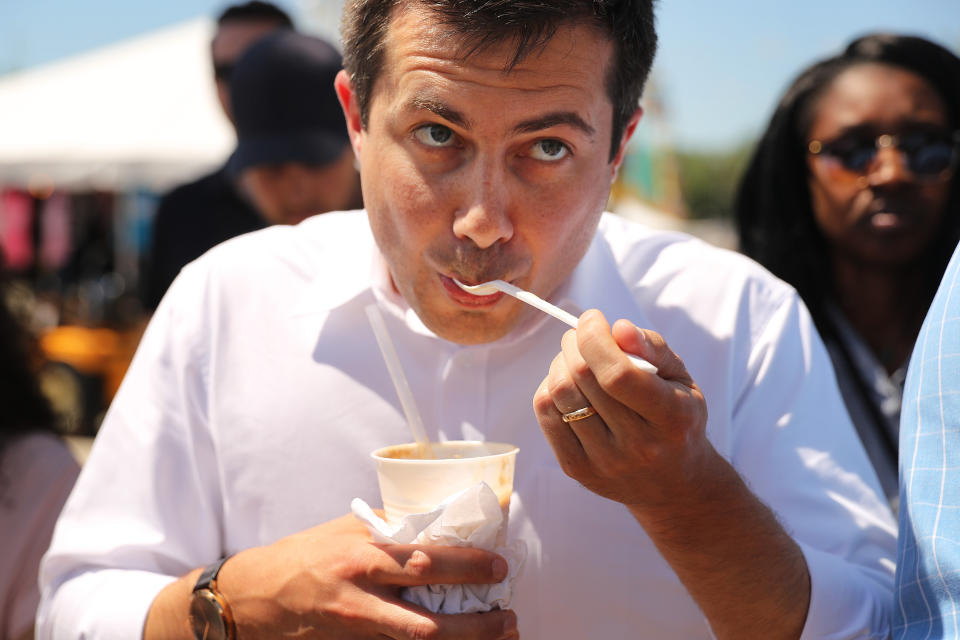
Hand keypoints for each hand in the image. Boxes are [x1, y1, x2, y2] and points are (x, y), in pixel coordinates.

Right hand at [216, 514, 517, 638]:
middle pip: (427, 621)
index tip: (499, 565)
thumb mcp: (345, 528)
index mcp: (362, 558)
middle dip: (476, 623)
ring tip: (502, 635)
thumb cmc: (304, 555)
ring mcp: (358, 633)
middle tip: (509, 614)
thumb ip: (388, 524)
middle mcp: (362, 600)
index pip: (422, 562)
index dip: (465, 565)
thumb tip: (436, 517)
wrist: (255, 597)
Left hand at [533, 309, 710, 508]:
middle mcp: (638, 446)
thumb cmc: (677, 419)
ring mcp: (604, 462)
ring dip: (560, 362)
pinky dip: (549, 388)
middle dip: (575, 343)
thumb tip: (618, 328)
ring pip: (560, 395)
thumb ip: (654, 349)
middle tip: (581, 334)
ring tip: (575, 357)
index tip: (593, 318)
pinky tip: (567, 383)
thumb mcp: (681, 380)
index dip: (595, 338)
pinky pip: (546, 415)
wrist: (673, 485)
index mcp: (671, 418)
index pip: (617, 374)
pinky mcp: (577, 469)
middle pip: (583, 379)